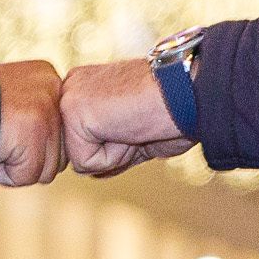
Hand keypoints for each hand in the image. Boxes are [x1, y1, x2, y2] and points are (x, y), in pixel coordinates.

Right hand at [0, 61, 63, 187]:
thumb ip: (34, 116)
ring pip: (46, 169)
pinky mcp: (37, 128)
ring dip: (16, 166)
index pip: (59, 133)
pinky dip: (6, 172)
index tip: (7, 129)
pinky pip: (28, 175)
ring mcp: (46, 107)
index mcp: (46, 76)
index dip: (28, 144)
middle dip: (27, 158)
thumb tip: (59, 152)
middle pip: (59, 154)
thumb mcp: (8, 100)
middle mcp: (53, 87)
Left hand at [63, 60, 193, 175]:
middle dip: (116, 150)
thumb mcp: (135, 131)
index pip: (88, 141)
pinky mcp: (73, 111)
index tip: (141, 120)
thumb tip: (89, 171)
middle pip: (81, 152)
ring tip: (134, 123)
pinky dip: (114, 155)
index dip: (121, 145)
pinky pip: (85, 163)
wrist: (189, 92)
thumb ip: (109, 147)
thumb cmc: (174, 110)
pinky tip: (129, 126)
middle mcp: (73, 87)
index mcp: (88, 87)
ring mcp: (69, 97)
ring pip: (82, 159)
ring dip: (116, 153)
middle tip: (139, 122)